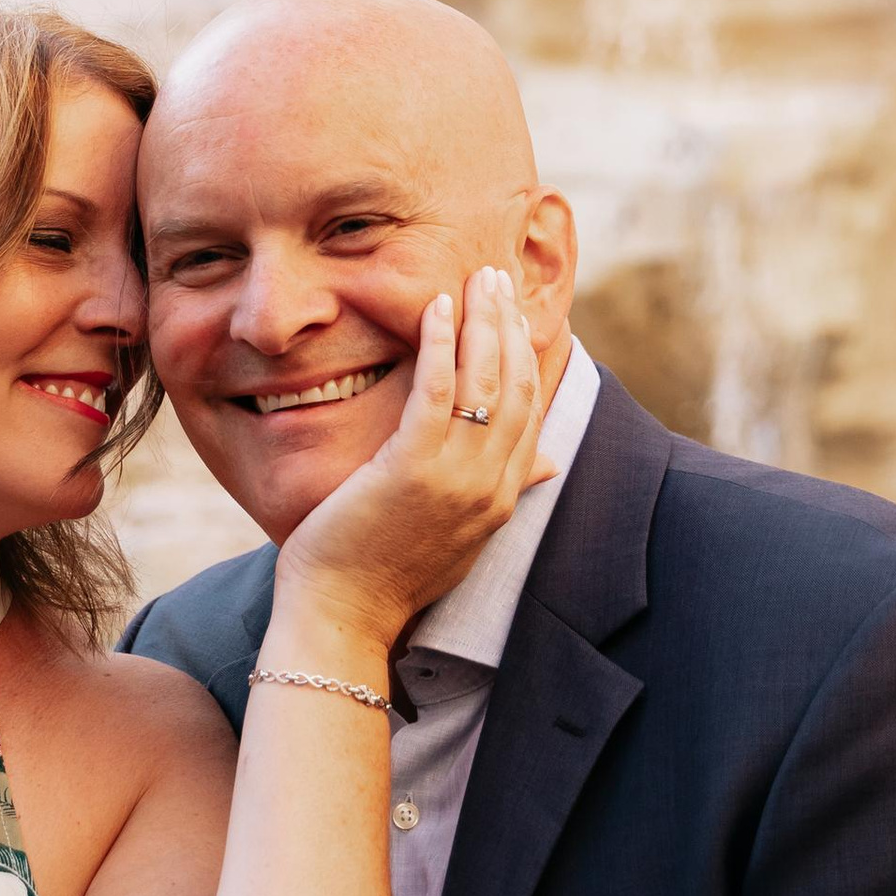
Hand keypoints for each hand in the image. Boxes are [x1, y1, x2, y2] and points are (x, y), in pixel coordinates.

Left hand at [270, 270, 548, 652]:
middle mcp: (490, 485)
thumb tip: (551, 464)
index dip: (529, 355)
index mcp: (501, 498)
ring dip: (483, 321)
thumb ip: (502, 490)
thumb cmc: (387, 575)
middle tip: (499, 277)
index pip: (530, 410)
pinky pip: (436, 390)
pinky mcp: (413, 469)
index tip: (518, 313)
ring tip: (477, 278)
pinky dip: (441, 344)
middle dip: (510, 326)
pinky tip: (436, 308)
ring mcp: (456, 478)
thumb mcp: (460, 534)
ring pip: (485, 381)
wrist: (345, 618)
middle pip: (517, 386)